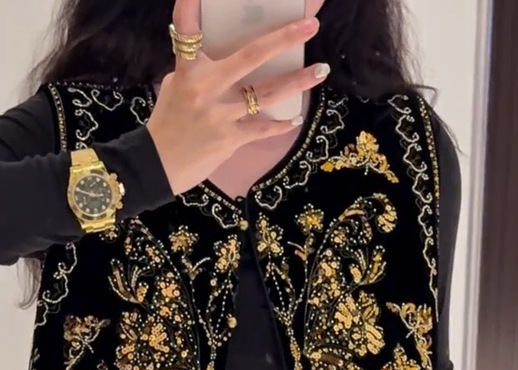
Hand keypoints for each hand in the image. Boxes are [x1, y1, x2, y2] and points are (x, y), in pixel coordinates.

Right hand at [146, 0, 325, 195]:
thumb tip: (228, 64)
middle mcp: (206, 88)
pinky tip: (295, 119)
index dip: (188, 8)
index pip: (187, 34)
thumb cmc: (168, 123)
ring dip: (298, 82)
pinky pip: (263, 128)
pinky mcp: (230, 139)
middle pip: (251, 56)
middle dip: (283, 39)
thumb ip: (199, 72)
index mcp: (188, 72)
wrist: (157, 165)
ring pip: (268, 93)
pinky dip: (280, 125)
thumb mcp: (175, 88)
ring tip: (320, 72)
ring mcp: (221, 114)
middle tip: (310, 27)